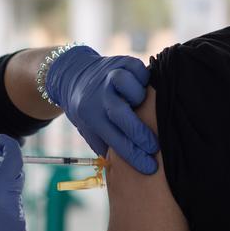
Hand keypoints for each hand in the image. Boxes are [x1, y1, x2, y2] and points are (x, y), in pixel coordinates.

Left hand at [45, 46, 159, 173]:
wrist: (73, 75)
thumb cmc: (87, 109)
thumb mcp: (87, 129)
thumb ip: (105, 145)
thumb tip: (128, 168)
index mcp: (90, 115)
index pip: (114, 140)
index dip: (133, 155)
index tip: (149, 167)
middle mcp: (99, 95)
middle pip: (122, 115)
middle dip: (141, 134)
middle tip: (156, 147)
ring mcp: (111, 76)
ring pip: (132, 88)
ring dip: (140, 99)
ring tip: (142, 106)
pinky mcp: (122, 61)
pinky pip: (140, 71)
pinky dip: (145, 79)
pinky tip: (144, 88)